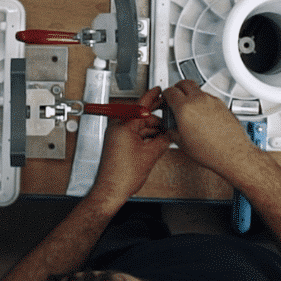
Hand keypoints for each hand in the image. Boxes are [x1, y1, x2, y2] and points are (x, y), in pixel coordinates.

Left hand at [89, 88, 171, 205]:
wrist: (111, 190)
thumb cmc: (122, 176)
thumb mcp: (150, 155)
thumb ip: (163, 141)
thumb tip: (169, 135)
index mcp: (123, 126)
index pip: (141, 106)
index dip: (152, 97)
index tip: (158, 90)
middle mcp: (117, 128)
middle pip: (140, 116)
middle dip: (156, 117)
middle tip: (168, 113)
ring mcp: (116, 136)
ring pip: (138, 126)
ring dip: (152, 128)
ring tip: (166, 131)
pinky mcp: (118, 144)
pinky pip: (134, 134)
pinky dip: (145, 136)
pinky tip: (156, 140)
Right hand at [159, 80, 262, 179]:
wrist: (232, 153)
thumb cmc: (210, 151)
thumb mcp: (182, 144)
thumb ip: (172, 130)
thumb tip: (170, 127)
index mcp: (185, 108)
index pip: (170, 91)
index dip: (165, 95)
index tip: (165, 99)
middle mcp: (199, 100)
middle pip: (184, 83)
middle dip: (177, 88)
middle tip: (175, 97)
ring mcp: (212, 101)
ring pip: (197, 89)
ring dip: (191, 94)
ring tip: (189, 108)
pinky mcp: (222, 104)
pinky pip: (209, 97)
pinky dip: (202, 101)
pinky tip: (202, 114)